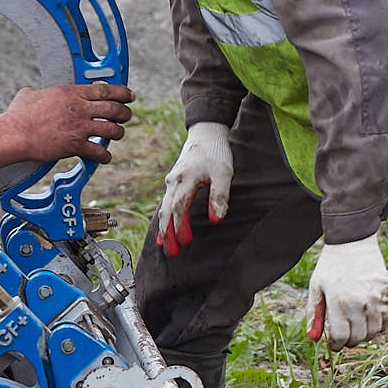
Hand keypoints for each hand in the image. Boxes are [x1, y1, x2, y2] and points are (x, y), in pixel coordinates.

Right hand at [0, 83, 133, 172]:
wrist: (13, 134)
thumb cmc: (18, 116)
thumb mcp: (29, 95)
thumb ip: (38, 92)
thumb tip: (33, 93)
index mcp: (70, 92)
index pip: (105, 90)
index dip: (122, 92)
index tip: (129, 95)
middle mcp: (78, 108)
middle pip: (114, 108)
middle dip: (125, 113)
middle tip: (126, 115)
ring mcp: (78, 127)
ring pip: (112, 129)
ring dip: (118, 133)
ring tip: (117, 134)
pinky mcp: (75, 145)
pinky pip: (99, 151)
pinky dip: (104, 156)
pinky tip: (104, 157)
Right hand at [156, 121, 232, 256]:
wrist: (206, 134)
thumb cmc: (216, 153)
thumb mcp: (224, 173)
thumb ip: (220, 196)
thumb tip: (216, 220)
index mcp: (185, 178)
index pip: (179, 207)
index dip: (181, 226)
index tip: (186, 242)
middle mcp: (174, 181)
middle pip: (166, 211)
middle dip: (168, 234)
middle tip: (172, 254)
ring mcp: (172, 182)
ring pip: (164, 209)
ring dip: (165, 229)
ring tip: (166, 248)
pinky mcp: (174, 184)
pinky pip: (166, 204)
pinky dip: (165, 220)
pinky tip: (163, 234)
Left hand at [305, 235, 387, 349]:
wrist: (352, 241)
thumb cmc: (330, 265)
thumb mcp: (316, 287)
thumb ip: (314, 313)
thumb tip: (313, 338)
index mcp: (338, 301)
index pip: (341, 337)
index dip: (336, 345)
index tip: (333, 343)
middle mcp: (359, 302)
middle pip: (358, 337)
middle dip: (349, 341)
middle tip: (344, 335)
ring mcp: (376, 298)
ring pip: (375, 331)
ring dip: (365, 334)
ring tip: (356, 326)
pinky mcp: (387, 292)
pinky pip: (387, 318)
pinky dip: (380, 323)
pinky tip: (369, 317)